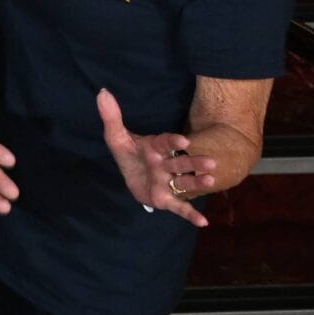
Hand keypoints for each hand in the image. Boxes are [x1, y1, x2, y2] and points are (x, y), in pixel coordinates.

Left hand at [98, 87, 212, 227]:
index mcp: (155, 148)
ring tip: (211, 182)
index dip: (173, 141)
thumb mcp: (116, 137)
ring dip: (197, 183)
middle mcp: (166, 165)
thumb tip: (102, 92)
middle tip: (211, 162)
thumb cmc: (130, 154)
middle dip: (195, 163)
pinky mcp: (166, 200)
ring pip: (185, 182)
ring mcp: (168, 182)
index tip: (183, 141)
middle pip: (181, 163)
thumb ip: (111, 116)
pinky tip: (203, 223)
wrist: (131, 176)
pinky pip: (180, 207)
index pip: (166, 143)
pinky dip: (191, 214)